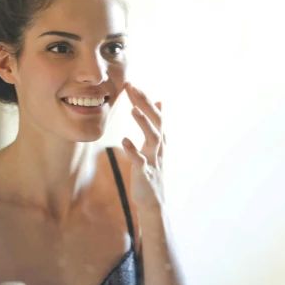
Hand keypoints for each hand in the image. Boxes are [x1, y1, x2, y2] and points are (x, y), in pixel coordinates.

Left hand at [122, 83, 164, 211]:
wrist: (153, 201)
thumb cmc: (151, 170)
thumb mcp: (155, 145)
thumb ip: (156, 123)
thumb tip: (160, 101)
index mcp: (159, 139)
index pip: (155, 114)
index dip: (144, 99)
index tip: (132, 84)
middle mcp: (159, 147)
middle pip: (156, 121)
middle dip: (145, 104)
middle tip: (133, 87)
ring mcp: (153, 160)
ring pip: (153, 138)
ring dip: (144, 123)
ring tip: (133, 110)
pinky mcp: (145, 174)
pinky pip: (140, 161)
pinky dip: (133, 150)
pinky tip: (124, 140)